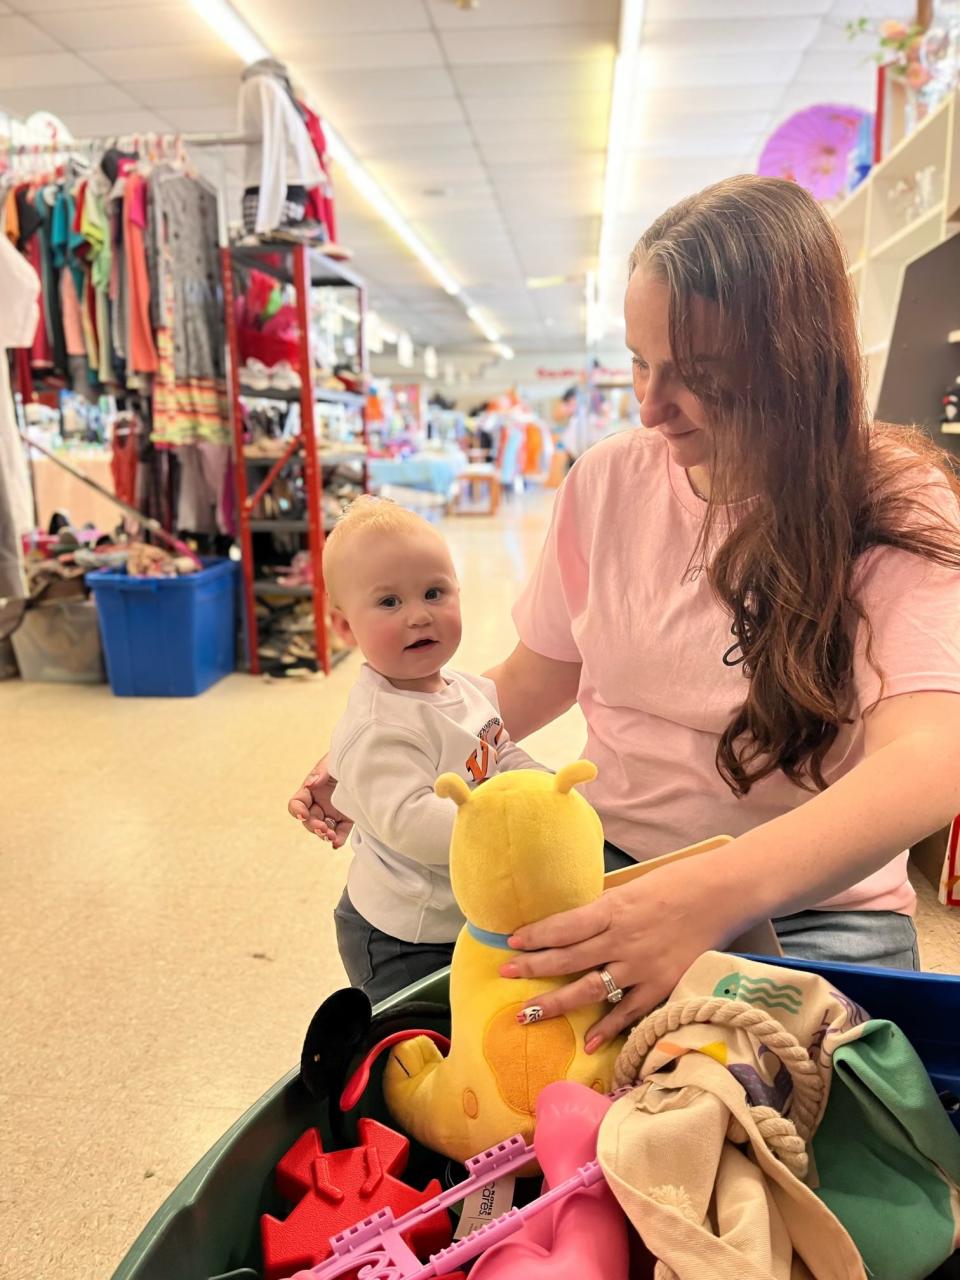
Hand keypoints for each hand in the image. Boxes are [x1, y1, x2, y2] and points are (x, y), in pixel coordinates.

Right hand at [288, 757, 352, 847]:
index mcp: (311, 789)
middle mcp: (319, 802)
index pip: (297, 803)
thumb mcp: (332, 761)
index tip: (303, 814)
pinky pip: (340, 831)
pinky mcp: (347, 818)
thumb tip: (311, 784)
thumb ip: (322, 772)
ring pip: (323, 828)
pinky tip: (337, 844)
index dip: (297, 810)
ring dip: (325, 834)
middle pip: (309, 820)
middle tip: (324, 829)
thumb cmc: (345, 757)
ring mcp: (332, 811)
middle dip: (314, 826)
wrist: (368, 762)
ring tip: (331, 837)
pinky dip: (338, 839)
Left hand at [499, 861, 737, 1051]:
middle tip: (504, 973)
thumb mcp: (632, 889)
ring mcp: (641, 967)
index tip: (511, 942)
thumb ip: (604, 910)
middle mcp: (622, 940)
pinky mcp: (662, 986)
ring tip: (527, 1013)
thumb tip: (574, 923)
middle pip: (568, 958)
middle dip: (532, 967)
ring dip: (556, 1002)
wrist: (722, 896)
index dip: (536, 935)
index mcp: (613, 910)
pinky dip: (609, 1028)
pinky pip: (629, 1012)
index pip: (564, 926)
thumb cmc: (677, 884)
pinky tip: (589, 1041)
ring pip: (589, 989)